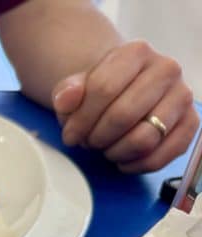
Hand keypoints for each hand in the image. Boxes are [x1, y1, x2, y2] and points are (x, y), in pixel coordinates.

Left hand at [51, 41, 197, 173]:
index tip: (70, 135)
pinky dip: (136, 165)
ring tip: (105, 148)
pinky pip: (162, 156)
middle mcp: (166, 70)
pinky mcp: (191, 123)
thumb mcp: (77, 86)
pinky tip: (122, 160)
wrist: (127, 87)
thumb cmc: (101, 89)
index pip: (103, 89)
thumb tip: (65, 99)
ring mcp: (182, 96)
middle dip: (97, 138)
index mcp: (136, 52)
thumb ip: (67, 91)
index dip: (80, 120)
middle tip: (88, 142)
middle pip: (123, 116)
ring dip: (116, 152)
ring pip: (144, 139)